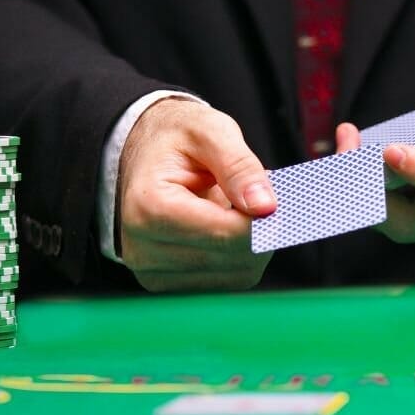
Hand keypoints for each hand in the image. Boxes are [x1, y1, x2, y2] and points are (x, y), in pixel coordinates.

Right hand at [118, 99, 275, 291]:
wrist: (142, 154)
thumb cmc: (174, 139)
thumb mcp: (209, 130)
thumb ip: (239, 166)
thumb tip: (266, 207)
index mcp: (149, 208)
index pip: (226, 233)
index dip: (262, 218)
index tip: (271, 196)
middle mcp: (143, 249)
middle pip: (234, 258)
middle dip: (260, 230)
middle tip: (258, 198)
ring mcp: (152, 273)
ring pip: (236, 275)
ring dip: (252, 245)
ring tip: (236, 210)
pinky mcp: (166, 284)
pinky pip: (226, 282)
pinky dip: (239, 257)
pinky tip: (226, 229)